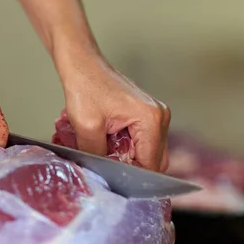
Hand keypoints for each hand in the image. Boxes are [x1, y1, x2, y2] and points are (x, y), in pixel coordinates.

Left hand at [60, 55, 169, 172]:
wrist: (83, 66)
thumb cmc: (85, 88)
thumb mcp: (86, 127)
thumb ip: (98, 154)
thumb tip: (102, 174)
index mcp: (151, 119)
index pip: (151, 164)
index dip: (132, 175)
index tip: (113, 177)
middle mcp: (160, 116)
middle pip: (154, 160)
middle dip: (131, 167)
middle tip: (107, 166)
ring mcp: (155, 115)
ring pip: (148, 152)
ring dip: (129, 157)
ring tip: (106, 151)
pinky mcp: (146, 114)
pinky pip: (142, 141)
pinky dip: (128, 147)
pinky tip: (109, 142)